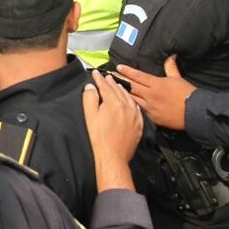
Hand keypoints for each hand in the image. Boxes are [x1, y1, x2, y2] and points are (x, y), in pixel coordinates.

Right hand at [82, 71, 141, 191]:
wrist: (113, 156)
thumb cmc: (99, 137)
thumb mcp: (90, 116)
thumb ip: (90, 98)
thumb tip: (91, 86)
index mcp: (114, 103)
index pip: (106, 86)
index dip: (99, 78)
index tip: (95, 72)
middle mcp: (127, 106)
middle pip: (118, 90)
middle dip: (111, 82)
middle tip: (106, 76)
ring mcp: (135, 116)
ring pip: (129, 98)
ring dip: (122, 90)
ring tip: (118, 85)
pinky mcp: (139, 125)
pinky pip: (137, 108)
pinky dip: (131, 102)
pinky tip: (129, 101)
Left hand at [116, 56, 195, 130]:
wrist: (195, 112)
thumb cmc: (187, 94)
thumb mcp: (178, 78)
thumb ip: (171, 67)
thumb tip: (170, 55)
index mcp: (157, 84)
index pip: (138, 76)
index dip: (127, 71)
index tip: (118, 67)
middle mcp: (151, 95)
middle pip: (131, 87)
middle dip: (119, 81)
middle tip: (109, 77)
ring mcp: (150, 107)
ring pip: (131, 99)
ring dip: (122, 94)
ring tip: (111, 91)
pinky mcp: (152, 118)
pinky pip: (138, 112)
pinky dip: (130, 108)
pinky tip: (122, 106)